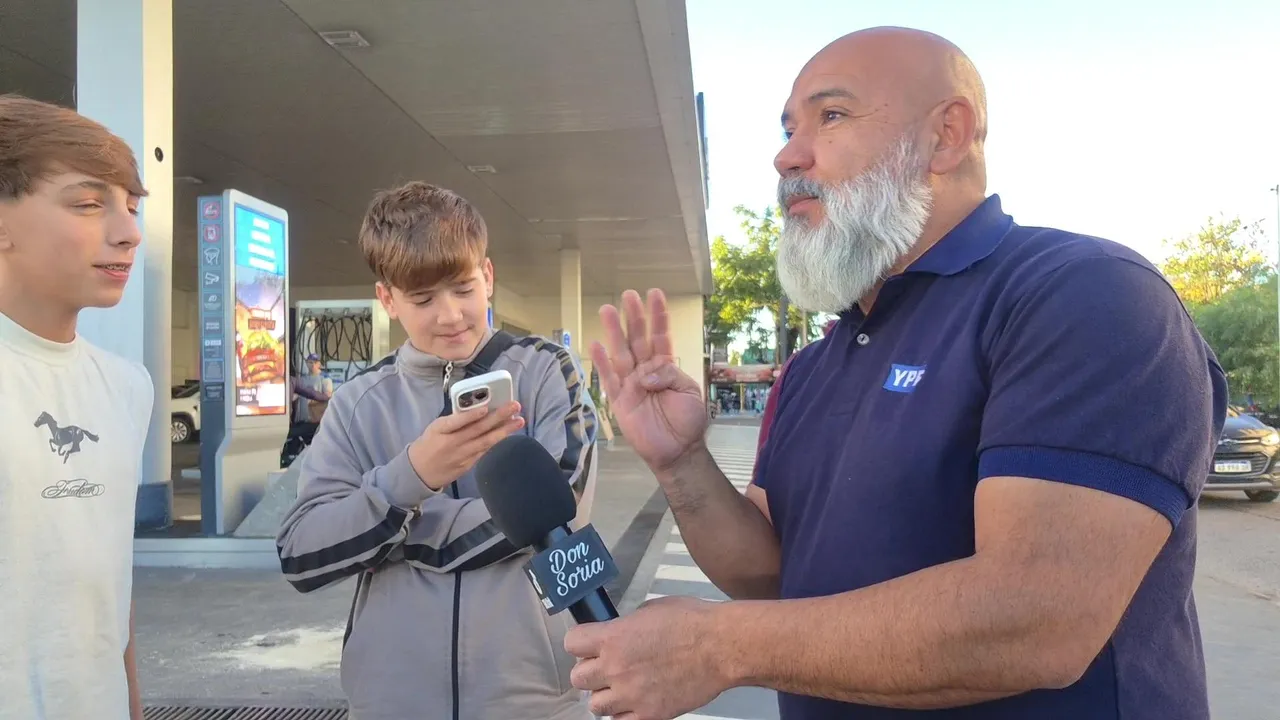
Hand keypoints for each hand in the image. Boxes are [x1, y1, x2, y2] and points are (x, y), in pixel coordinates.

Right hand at [408, 401, 523, 489]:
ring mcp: (461, 456)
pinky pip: (484, 451)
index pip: (456, 422)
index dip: (471, 416)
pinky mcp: (468, 465)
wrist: (419, 471)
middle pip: (478, 429)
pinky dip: (497, 441)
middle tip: (515, 406)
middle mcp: (452, 443)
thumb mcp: (435, 428)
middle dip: (499, 417)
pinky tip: (508, 433)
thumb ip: (454, 420)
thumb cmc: (429, 443)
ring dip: (504, 430)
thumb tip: (478, 409)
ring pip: (486, 442)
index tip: (486, 408)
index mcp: (440, 430)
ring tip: (519, 421)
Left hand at [565, 596, 730, 719]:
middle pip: (578, 678)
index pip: (571, 643)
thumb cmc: (692, 622)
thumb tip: (620, 632)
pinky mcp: (649, 714)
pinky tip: (637, 701)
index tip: (588, 643)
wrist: (720, 647)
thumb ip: (627, 625)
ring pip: (595, 705)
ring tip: (623, 687)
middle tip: (606, 667)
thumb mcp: (651, 609)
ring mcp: (631, 695)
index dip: (580, 642)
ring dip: (606, 696)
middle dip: (590, 671)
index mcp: (613, 637)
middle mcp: (615, 668)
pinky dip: (624, 714)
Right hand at [591, 289, 708, 472]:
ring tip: (606, 310)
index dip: (658, 316)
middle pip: (637, 339)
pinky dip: (601, 363)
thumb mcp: (689, 392)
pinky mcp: (620, 400)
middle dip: (633, 317)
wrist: (678, 451)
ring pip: (621, 353)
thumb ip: (670, 375)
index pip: (660, 336)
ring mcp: (631, 384)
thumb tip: (646, 373)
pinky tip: (595, 345)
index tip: (654, 295)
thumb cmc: (687, 421)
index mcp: (665, 367)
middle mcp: (646, 371)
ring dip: (613, 332)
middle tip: (628, 295)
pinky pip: (608, 379)